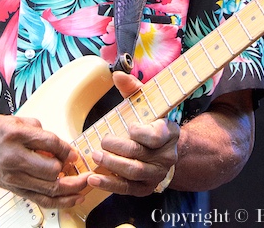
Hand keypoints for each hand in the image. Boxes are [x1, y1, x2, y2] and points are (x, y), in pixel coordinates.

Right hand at [0, 114, 90, 208]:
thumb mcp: (16, 120)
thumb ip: (39, 130)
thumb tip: (60, 144)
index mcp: (15, 135)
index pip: (49, 143)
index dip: (66, 148)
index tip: (74, 152)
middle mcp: (14, 158)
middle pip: (51, 169)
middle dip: (69, 168)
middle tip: (79, 166)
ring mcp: (15, 177)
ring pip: (49, 188)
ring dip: (72, 187)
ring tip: (85, 182)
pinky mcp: (17, 189)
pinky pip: (43, 200)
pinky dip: (62, 201)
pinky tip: (75, 197)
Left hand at [86, 71, 178, 196]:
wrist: (164, 149)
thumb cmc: (150, 122)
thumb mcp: (145, 102)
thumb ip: (132, 88)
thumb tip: (116, 75)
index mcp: (170, 133)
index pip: (157, 136)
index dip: (142, 133)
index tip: (130, 127)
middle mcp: (166, 156)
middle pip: (140, 155)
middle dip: (118, 148)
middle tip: (102, 141)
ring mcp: (156, 174)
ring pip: (133, 172)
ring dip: (112, 165)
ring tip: (95, 156)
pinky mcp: (145, 188)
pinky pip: (127, 189)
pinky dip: (109, 184)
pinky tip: (94, 179)